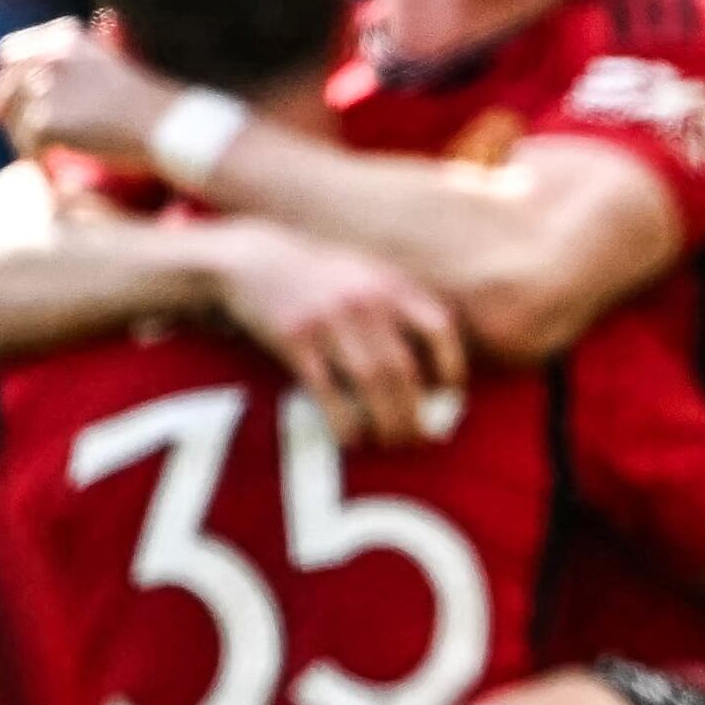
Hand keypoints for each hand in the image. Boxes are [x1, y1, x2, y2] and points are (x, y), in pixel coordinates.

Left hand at [0, 16, 172, 170]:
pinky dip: (36, 159)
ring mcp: (45, 86)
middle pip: (4, 84)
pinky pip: (27, 144)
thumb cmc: (150, 105)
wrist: (168, 126)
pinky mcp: (46, 120)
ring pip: (13, 117)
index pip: (10, 53)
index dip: (0, 78)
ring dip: (21, 138)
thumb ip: (74, 66)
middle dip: (0, 107)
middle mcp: (49, 55)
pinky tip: (51, 170)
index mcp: (63, 37)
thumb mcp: (110, 65)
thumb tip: (41, 88)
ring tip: (40, 155)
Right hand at [206, 220, 464, 444]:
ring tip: (390, 443)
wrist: (254, 260)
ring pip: (371, 383)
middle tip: (417, 439)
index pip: (438, 328)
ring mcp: (329, 320)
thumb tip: (434, 362)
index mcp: (390, 284)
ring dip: (385, 422)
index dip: (450, 366)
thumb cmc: (321, 277)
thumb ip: (400, 305)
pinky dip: (342, 421)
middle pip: (404, 369)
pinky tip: (351, 440)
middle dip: (414, 412)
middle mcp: (364, 300)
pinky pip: (326, 391)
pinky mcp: (295, 339)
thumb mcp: (366, 274)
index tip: (450, 396)